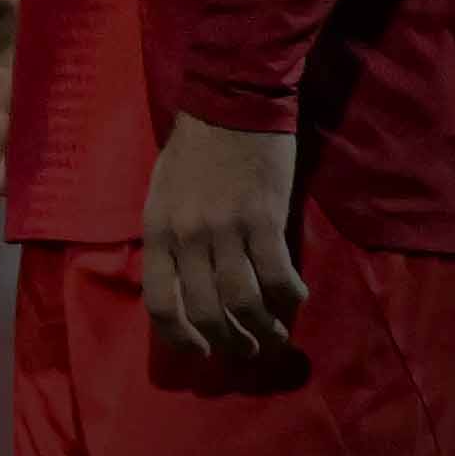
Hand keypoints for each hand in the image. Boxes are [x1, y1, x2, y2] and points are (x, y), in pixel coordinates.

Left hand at [137, 113, 303, 361]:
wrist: (229, 104)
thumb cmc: (194, 149)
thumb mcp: (162, 195)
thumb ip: (168, 238)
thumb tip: (180, 285)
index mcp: (157, 231)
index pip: (160, 302)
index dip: (180, 337)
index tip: (200, 351)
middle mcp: (187, 236)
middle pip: (205, 310)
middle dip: (229, 341)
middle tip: (248, 351)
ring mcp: (225, 228)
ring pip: (243, 300)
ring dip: (262, 328)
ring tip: (275, 337)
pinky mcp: (264, 217)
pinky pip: (277, 273)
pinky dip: (289, 295)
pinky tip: (297, 299)